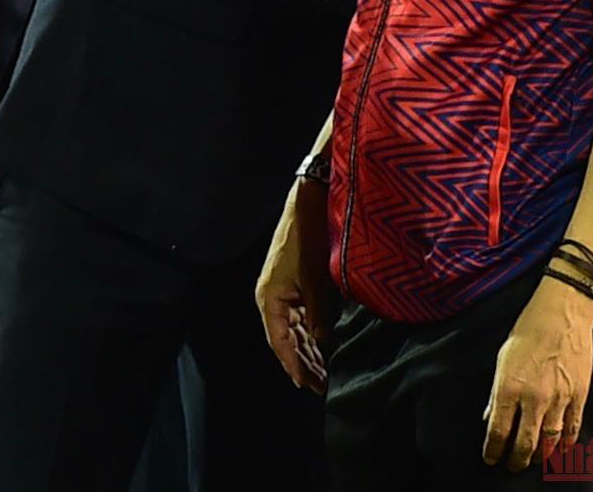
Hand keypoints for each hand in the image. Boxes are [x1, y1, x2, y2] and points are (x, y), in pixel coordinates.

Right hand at [254, 179, 336, 393]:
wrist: (308, 204)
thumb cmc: (306, 239)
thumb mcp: (313, 278)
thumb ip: (318, 312)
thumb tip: (323, 341)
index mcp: (269, 298)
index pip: (280, 342)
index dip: (294, 365)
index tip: (310, 386)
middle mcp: (272, 297)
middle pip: (284, 339)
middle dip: (301, 363)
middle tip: (321, 386)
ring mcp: (282, 290)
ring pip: (292, 330)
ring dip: (306, 351)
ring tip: (322, 372)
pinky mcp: (293, 283)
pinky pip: (298, 317)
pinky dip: (309, 334)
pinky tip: (320, 344)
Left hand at [482, 277, 592, 470]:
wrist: (561, 317)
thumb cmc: (526, 333)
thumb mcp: (501, 360)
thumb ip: (496, 392)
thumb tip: (489, 416)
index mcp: (509, 387)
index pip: (499, 430)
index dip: (493, 449)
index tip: (490, 459)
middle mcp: (534, 398)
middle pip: (525, 442)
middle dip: (516, 459)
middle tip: (511, 466)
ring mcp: (559, 400)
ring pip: (550, 441)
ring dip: (540, 456)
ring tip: (532, 462)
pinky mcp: (580, 398)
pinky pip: (573, 429)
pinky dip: (565, 444)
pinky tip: (559, 451)